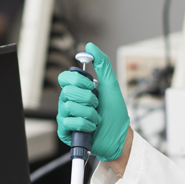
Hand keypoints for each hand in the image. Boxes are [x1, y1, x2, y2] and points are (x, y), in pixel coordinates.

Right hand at [57, 42, 129, 161]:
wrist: (120, 136)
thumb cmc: (115, 114)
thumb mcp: (111, 86)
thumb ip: (102, 65)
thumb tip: (90, 46)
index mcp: (77, 91)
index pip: (65, 78)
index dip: (78, 80)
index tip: (92, 86)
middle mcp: (69, 102)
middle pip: (67, 91)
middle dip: (88, 99)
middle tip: (97, 105)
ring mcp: (66, 117)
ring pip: (69, 107)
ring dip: (89, 113)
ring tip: (96, 118)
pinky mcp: (66, 132)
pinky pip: (68, 123)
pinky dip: (85, 125)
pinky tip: (91, 128)